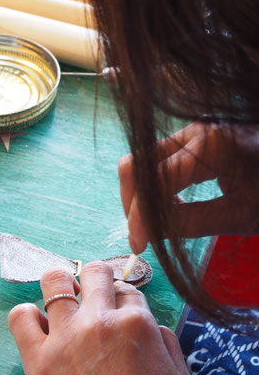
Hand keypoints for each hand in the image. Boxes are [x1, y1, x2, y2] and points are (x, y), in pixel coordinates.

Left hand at [9, 262, 193, 374]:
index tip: (118, 310)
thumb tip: (150, 325)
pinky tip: (38, 326)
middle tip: (94, 294)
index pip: (127, 290)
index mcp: (135, 324)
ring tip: (64, 300)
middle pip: (94, 272)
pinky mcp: (36, 357)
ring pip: (54, 281)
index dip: (124, 299)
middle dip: (97, 278)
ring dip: (60, 285)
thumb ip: (165, 343)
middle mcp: (98, 322)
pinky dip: (27, 315)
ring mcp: (64, 337)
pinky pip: (20, 316)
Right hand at [119, 122, 258, 252]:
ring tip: (157, 222)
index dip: (140, 216)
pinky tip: (169, 206)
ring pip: (143, 160)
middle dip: (132, 202)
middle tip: (142, 234)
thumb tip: (148, 233)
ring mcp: (192, 130)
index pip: (154, 181)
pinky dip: (154, 185)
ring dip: (140, 194)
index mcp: (208, 145)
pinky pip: (158, 160)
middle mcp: (193, 130)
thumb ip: (190, 222)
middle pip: (136, 164)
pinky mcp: (193, 136)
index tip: (138, 245)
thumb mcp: (241, 214)